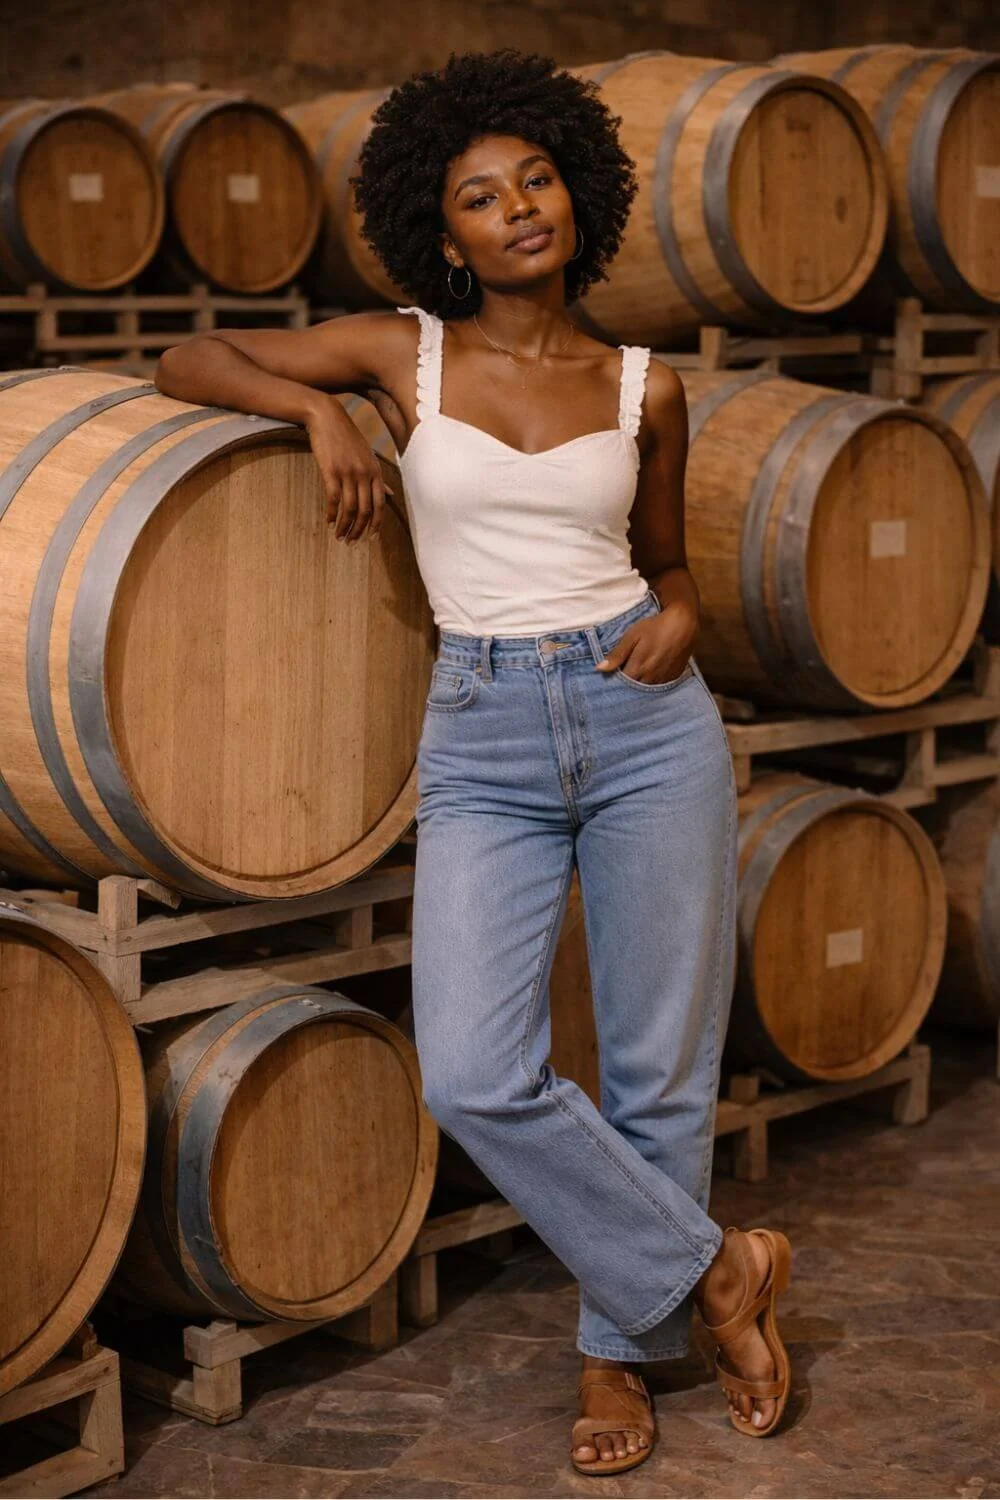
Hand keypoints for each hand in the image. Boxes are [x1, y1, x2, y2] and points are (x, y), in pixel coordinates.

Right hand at [305, 399, 394, 542]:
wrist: (326, 416)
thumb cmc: (346, 436)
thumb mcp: (367, 455)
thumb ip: (378, 476)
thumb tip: (390, 493)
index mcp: (375, 471)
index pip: (380, 504)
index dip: (377, 524)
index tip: (371, 538)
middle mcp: (365, 473)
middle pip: (366, 510)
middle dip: (359, 530)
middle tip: (351, 542)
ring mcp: (348, 472)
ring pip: (350, 508)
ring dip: (345, 526)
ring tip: (339, 536)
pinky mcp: (331, 471)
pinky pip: (334, 499)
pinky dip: (332, 513)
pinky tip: (328, 521)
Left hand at [595, 605, 695, 684]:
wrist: (684, 624)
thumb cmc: (655, 627)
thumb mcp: (632, 636)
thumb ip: (617, 654)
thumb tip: (599, 668)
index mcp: (638, 668)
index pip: (620, 685)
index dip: (614, 682)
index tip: (611, 676)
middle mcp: (650, 678)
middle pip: (633, 690)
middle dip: (626, 686)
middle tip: (622, 676)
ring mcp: (663, 679)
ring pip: (646, 690)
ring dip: (639, 685)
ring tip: (636, 675)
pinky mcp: (673, 677)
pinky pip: (659, 686)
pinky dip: (652, 683)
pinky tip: (649, 675)